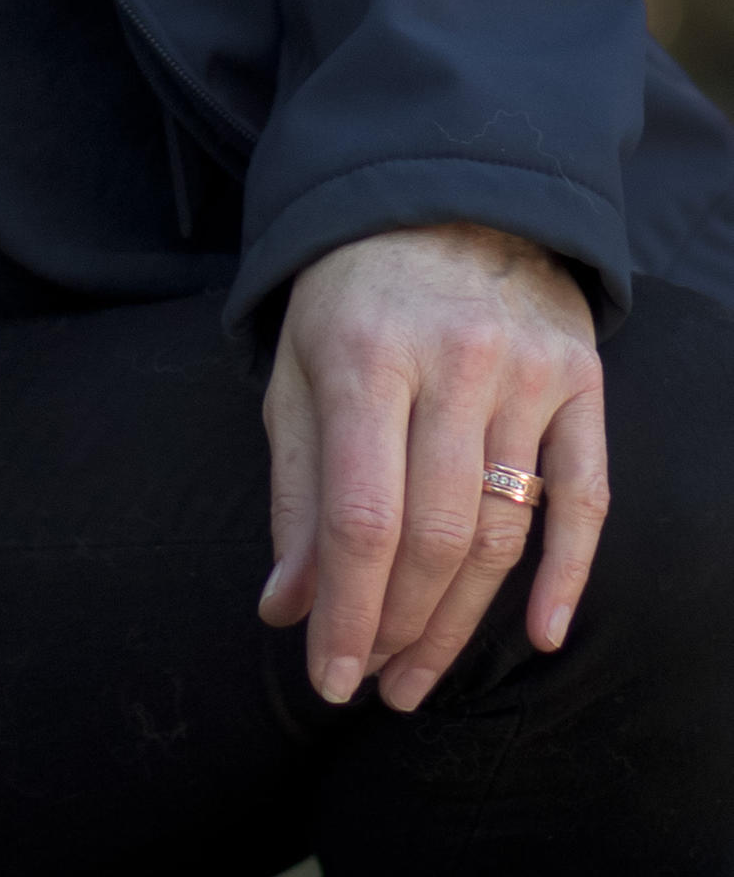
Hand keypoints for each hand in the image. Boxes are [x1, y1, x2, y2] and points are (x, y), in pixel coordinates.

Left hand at [259, 220, 606, 711]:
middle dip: (400, 628)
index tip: (330, 678)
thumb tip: (288, 609)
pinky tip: (543, 636)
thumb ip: (296, 490)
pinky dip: (569, 575)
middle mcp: (454, 364)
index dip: (349, 613)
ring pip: (504, 532)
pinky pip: (587, 498)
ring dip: (463, 620)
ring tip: (420, 673)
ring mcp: (528, 373)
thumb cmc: (354, 294)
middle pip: (436, 536)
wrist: (448, 193)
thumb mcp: (299, 371)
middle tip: (375, 683)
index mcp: (366, 357)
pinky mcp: (582, 382)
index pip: (362, 518)